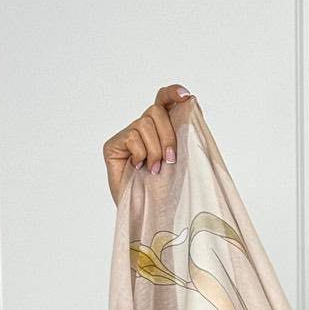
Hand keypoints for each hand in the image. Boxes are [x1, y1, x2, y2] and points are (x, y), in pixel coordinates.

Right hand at [101, 84, 193, 204]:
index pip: (164, 100)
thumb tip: (195, 107)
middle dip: (168, 135)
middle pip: (156, 111)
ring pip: (145, 123)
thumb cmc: (167, 193)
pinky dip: (141, 154)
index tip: (187, 97)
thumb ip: (185, 137)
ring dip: (155, 149)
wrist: (148, 216)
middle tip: (171, 160)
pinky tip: (140, 169)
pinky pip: (132, 137)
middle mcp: (143, 129)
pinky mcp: (113, 145)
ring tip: (155, 170)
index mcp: (161, 130)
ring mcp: (127, 136)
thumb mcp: (183, 163)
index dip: (173, 93)